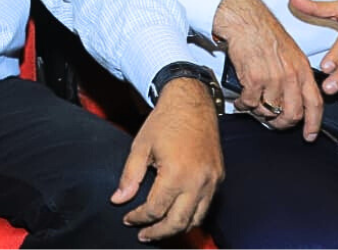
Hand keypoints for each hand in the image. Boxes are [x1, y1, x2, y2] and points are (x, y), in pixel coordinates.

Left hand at [112, 77, 222, 242]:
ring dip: (177, 228)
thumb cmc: (164, 121)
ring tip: (159, 230)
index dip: (139, 218)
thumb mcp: (140, 146)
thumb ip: (129, 176)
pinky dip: (192, 215)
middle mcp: (199, 182)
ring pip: (196, 219)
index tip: (128, 219)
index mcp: (177, 174)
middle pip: (178, 222)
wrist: (191, 102)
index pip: (156, 209)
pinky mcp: (219, 178)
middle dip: (158, 232)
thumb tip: (118, 200)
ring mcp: (212, 182)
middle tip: (143, 235)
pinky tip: (177, 214)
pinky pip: (206, 206)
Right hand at [213, 0, 322, 137]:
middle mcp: (291, 76)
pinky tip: (241, 101)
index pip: (315, 104)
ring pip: (269, 110)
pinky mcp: (253, 79)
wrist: (246, 20)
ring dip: (259, 113)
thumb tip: (295, 96)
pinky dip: (244, 105)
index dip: (313, 124)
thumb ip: (296, 75)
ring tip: (252, 107)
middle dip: (281, 123)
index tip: (309, 134)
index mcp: (303, 70)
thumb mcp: (291, 52)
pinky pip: (250, 102)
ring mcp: (273, 78)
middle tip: (273, 122)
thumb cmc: (265, 33)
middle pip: (292, 114)